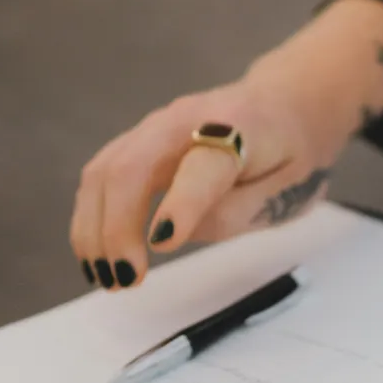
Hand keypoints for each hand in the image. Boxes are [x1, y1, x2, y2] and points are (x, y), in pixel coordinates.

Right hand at [69, 0, 382, 288]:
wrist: (288, 102)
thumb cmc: (291, 153)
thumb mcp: (289, 189)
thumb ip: (237, 211)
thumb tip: (169, 235)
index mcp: (239, 129)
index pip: (201, 167)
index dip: (180, 205)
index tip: (161, 246)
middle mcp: (187, 119)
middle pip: (132, 166)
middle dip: (117, 227)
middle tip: (125, 280)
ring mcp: (154, 126)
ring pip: (104, 171)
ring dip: (94, 229)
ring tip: (105, 279)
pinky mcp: (137, 141)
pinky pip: (100, 176)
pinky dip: (90, 219)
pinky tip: (96, 257)